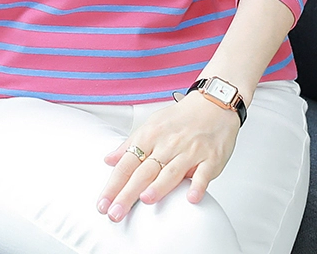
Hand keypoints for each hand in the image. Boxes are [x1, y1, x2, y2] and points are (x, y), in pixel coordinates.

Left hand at [96, 91, 240, 221]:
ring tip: (145, 200)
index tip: (103, 203)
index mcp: (151, 136)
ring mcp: (190, 151)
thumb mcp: (152, 125)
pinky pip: (204, 174)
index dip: (113, 184)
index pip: (127, 163)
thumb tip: (109, 160)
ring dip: (159, 186)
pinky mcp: (211, 158)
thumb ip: (130, 144)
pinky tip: (190, 198)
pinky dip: (198, 186)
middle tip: (115, 213)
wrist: (214, 104)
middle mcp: (168, 144)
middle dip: (128, 193)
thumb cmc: (181, 118)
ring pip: (171, 171)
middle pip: (144, 171)